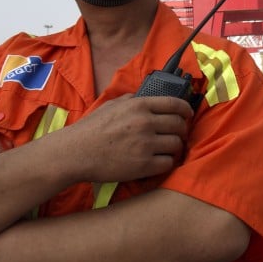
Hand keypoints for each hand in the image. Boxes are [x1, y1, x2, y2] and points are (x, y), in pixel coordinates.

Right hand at [55, 95, 192, 184]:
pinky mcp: (143, 165)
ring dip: (174, 148)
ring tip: (167, 150)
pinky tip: (159, 162)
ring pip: (176, 145)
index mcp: (139, 105)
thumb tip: (144, 96)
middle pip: (179, 125)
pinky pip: (168, 163)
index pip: (175, 104)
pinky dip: (166, 163)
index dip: (186, 110)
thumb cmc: (90, 129)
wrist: (74, 153)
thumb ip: (130, 99)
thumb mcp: (111, 105)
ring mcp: (146, 144)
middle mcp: (146, 123)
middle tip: (177, 135)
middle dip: (182, 130)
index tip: (187, 115)